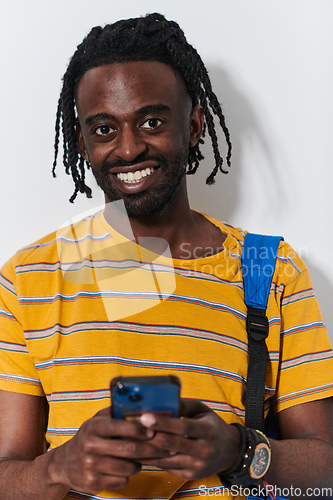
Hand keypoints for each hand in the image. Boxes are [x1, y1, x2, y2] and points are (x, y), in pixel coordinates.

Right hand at [49, 407, 171, 493]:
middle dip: (151, 449)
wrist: (64, 464)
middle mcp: (90, 445)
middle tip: (164, 449)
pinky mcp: (93, 482)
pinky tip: (126, 468)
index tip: (152, 430)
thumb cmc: (89, 437)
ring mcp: (90, 465)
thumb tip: (142, 405)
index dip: (139, 429)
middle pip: (129, 449)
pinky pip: (122, 480)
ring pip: (128, 467)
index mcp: (93, 427)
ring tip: (141, 458)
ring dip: (140, 463)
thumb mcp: (97, 421)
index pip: (120, 426)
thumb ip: (116, 413)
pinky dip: (128, 474)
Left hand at [139, 399, 240, 479]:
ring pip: (165, 459)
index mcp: (207, 431)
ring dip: (145, 450)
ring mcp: (196, 465)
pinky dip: (151, 460)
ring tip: (129, 441)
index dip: (162, 422)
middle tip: (130, 429)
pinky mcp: (189, 475)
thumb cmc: (211, 426)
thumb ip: (184, 405)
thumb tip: (162, 400)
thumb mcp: (202, 410)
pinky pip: (166, 468)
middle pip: (171, 444)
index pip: (182, 427)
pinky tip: (138, 452)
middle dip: (149, 436)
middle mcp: (203, 450)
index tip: (144, 416)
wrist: (229, 451)